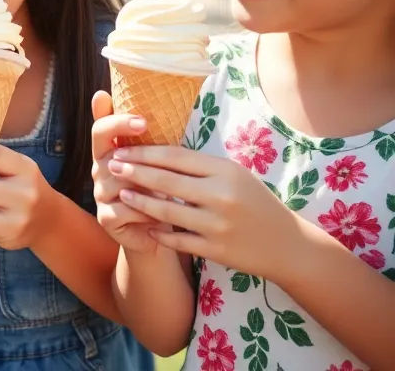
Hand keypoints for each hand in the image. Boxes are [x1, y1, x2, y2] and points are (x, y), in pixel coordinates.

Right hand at [90, 90, 164, 253]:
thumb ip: (149, 138)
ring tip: (171, 191)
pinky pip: (126, 209)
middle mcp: (99, 170)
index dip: (116, 121)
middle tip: (156, 145)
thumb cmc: (157, 193)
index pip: (101, 129)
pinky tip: (164, 214)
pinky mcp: (106, 218)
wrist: (155, 233)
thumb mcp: (155, 163)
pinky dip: (147, 211)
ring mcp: (100, 194)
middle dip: (132, 150)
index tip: (142, 120)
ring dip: (146, 185)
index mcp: (109, 152)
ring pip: (119, 181)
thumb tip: (154, 102)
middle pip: (107, 153)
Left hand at [110, 144, 301, 279]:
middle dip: (134, 172)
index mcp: (225, 171)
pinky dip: (158, 233)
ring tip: (121, 193)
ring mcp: (217, 224)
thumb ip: (201, 165)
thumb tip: (158, 150)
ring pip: (166, 211)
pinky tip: (144, 226)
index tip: (122, 148)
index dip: (144, 152)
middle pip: (166, 181)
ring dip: (139, 202)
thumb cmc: (255, 202)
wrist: (287, 244)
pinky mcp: (215, 250)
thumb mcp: (235, 175)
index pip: (175, 157)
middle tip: (111, 165)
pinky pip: (177, 240)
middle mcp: (221, 195)